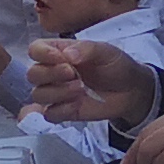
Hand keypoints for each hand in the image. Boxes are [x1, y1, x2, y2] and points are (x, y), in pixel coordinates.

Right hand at [26, 34, 154, 125]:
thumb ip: (86, 49)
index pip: (35, 49)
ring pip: (38, 94)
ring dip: (57, 92)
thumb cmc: (115, 65)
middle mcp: (53, 71)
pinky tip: (77, 104)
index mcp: (59, 52)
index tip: (61, 58)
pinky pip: (49, 114)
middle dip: (50, 74)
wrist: (131, 90)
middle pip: (33, 74)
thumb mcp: (105, 51)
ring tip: (80, 89)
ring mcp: (57, 92)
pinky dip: (61, 109)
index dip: (43, 54)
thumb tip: (67, 54)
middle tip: (72, 73)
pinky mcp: (63, 111)